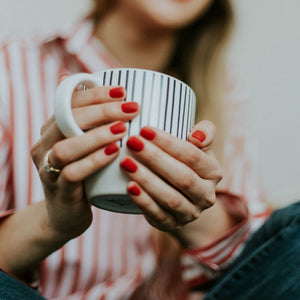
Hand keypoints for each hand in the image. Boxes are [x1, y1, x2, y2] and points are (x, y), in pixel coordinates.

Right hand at [31, 82, 139, 240]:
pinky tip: (114, 152)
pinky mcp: (60, 191)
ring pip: (66, 147)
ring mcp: (48, 169)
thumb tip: (102, 88)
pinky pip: (73, 174)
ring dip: (97, 136)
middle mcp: (44, 146)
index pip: (69, 102)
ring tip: (124, 129)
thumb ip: (89, 122)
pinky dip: (94, 161)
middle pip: (67, 120)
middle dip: (102, 111)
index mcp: (51, 129)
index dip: (96, 94)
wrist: (65, 214)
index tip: (123, 91)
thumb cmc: (82, 174)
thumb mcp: (83, 146)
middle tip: (132, 108)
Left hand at [120, 120, 222, 231]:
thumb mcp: (198, 147)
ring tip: (126, 162)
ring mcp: (190, 213)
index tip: (144, 130)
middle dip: (155, 158)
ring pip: (170, 198)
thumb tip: (197, 135)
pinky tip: (129, 187)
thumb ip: (204, 133)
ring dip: (147, 179)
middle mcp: (206, 195)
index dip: (168, 143)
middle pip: (182, 177)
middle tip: (132, 142)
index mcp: (213, 172)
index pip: (192, 156)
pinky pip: (158, 215)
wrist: (182, 197)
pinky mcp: (172, 225)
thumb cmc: (185, 164)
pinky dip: (143, 201)